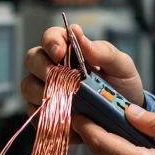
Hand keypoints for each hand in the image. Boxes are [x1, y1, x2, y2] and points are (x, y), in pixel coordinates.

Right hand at [22, 24, 145, 107]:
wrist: (125, 119)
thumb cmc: (122, 87)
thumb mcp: (122, 67)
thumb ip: (102, 51)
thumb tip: (78, 34)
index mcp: (71, 50)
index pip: (51, 37)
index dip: (51, 42)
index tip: (60, 52)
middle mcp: (53, 67)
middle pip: (33, 59)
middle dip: (42, 67)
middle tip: (58, 78)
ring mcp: (46, 91)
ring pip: (28, 86)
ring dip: (42, 92)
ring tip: (65, 100)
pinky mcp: (45, 114)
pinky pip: (34, 113)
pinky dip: (46, 115)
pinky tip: (65, 117)